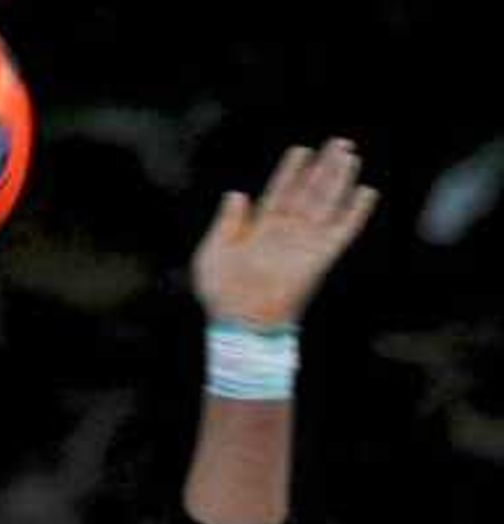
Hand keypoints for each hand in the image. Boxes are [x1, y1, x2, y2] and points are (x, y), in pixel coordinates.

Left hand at [192, 140, 376, 328]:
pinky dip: (355, 213)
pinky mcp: (319, 258)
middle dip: (323, 167)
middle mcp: (286, 234)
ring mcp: (303, 244)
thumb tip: (236, 193)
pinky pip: (342, 231)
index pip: (280, 192)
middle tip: (339, 143)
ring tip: (349, 156)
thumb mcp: (211, 254)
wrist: (241, 325)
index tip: (301, 151)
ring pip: (326, 203)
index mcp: (260, 230)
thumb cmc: (222, 297)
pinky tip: (366, 194)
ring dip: (338, 179)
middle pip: (309, 192)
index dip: (291, 171)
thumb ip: (224, 223)